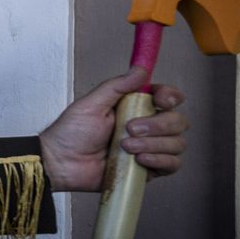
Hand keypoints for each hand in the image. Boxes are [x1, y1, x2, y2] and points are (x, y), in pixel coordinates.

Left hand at [38, 66, 187, 190]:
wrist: (61, 163)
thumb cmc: (70, 133)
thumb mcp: (91, 104)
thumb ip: (117, 86)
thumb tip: (141, 69)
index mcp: (135, 107)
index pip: (168, 98)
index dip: (171, 97)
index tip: (162, 100)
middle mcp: (147, 127)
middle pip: (178, 121)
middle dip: (158, 125)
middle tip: (130, 129)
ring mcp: (149, 149)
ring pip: (177, 144)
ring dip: (154, 144)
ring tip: (125, 147)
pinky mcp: (148, 169)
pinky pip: (172, 165)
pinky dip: (159, 160)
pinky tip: (139, 160)